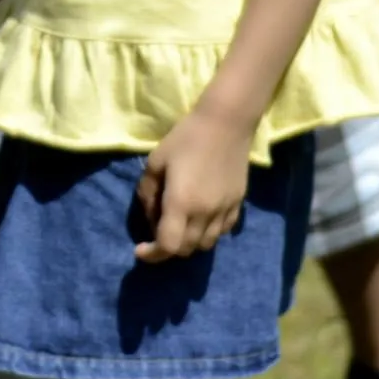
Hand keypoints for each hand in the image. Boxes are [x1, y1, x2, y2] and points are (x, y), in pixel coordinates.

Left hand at [133, 107, 253, 263]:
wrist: (226, 123)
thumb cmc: (186, 138)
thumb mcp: (156, 162)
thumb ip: (148, 193)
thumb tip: (150, 216)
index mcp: (181, 203)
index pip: (168, 246)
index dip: (152, 255)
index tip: (140, 250)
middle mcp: (204, 214)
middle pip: (186, 250)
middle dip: (168, 248)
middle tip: (157, 232)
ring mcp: (224, 211)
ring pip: (206, 245)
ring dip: (189, 243)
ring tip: (179, 226)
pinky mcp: (238, 205)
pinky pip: (222, 232)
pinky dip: (208, 233)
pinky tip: (201, 218)